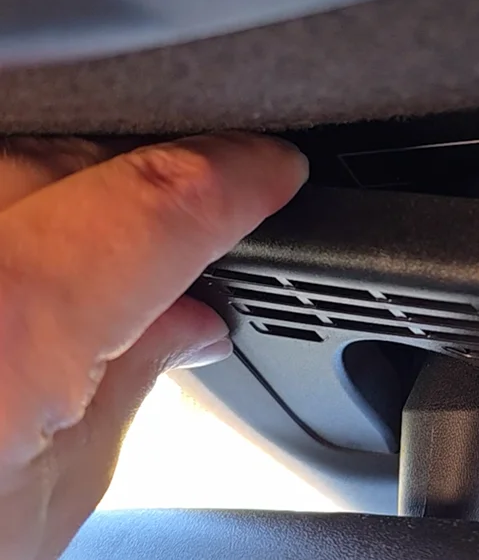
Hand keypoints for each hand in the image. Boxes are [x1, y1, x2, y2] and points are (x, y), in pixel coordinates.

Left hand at [0, 135, 306, 558]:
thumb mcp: (51, 501)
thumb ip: (130, 382)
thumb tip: (191, 319)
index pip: (153, 199)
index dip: (237, 174)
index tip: (271, 172)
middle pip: (71, 158)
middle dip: (148, 191)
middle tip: (186, 259)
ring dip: (66, 194)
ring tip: (86, 276)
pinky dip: (8, 211)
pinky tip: (20, 262)